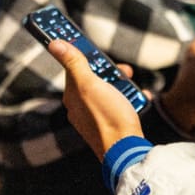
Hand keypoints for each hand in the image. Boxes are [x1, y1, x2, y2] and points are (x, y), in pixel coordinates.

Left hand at [47, 38, 143, 160]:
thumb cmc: (107, 116)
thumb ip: (73, 63)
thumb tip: (54, 44)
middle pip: (95, 79)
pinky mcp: (112, 125)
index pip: (75, 68)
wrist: (126, 150)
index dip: (86, 56)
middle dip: (111, 71)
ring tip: (133, 87)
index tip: (96, 48)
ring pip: (110, 91)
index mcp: (73, 96)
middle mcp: (82, 107)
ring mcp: (97, 117)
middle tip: (123, 71)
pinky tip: (140, 98)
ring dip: (124, 85)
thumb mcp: (89, 84)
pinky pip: (121, 105)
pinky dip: (131, 99)